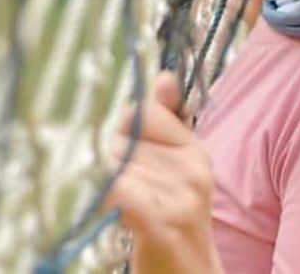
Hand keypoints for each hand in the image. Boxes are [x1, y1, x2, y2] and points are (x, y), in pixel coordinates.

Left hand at [105, 72, 222, 273]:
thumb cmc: (174, 222)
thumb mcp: (180, 170)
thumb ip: (169, 122)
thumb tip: (165, 76)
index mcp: (195, 151)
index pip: (143, 112)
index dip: (125, 129)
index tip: (130, 156)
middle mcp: (191, 168)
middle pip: (123, 138)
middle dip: (111, 159)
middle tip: (125, 189)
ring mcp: (179, 196)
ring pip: (113, 163)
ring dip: (104, 184)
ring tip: (123, 208)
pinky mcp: (161, 223)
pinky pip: (118, 188)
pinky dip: (106, 195)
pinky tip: (112, 208)